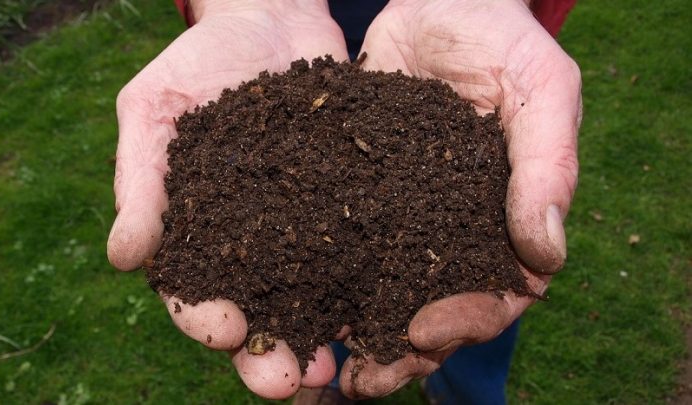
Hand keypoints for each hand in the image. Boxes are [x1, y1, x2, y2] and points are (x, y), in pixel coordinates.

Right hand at [106, 0, 347, 398]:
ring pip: (310, 299)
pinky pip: (359, 254)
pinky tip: (383, 312)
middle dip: (267, 354)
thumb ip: (139, 181)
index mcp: (196, 231)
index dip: (204, 317)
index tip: (225, 330)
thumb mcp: (154, 109)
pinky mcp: (346, 208)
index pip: (192, 290)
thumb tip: (122, 258)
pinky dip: (368, 288)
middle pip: (256, 313)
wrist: (269, 18)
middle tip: (286, 383)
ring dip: (319, 339)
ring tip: (335, 371)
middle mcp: (250, 243)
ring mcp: (301, 229)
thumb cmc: (199, 61)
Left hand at [339, 0, 581, 397]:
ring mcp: (399, 218)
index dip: (466, 321)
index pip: (497, 293)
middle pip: (431, 311)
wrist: (435, 1)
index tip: (423, 331)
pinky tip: (283, 305)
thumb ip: (548, 165)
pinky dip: (313, 282)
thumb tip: (546, 256)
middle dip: (399, 351)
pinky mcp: (351, 196)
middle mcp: (449, 230)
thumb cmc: (499, 37)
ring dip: (350, 334)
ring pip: (378, 292)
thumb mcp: (539, 86)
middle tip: (360, 382)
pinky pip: (332, 248)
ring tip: (316, 366)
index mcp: (503, 220)